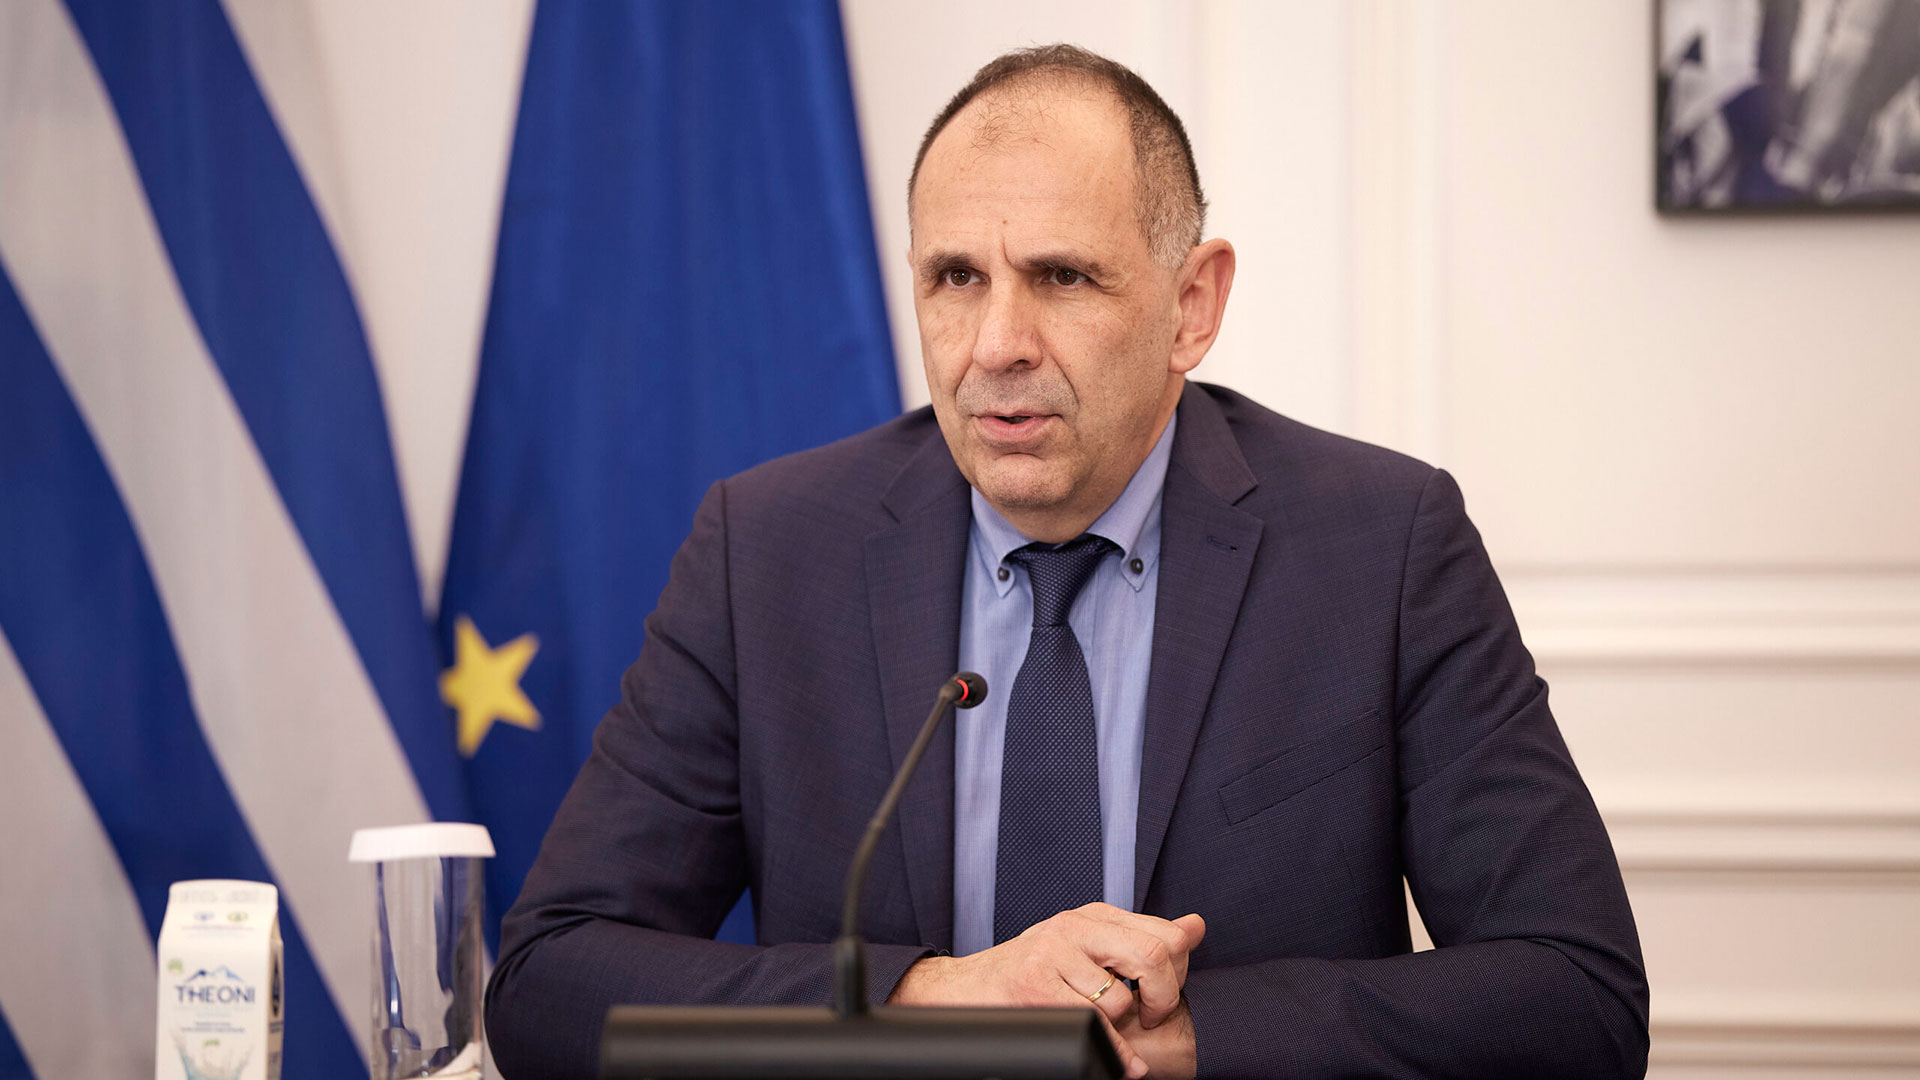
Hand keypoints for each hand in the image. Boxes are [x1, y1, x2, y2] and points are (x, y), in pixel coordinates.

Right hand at [888, 903, 1205, 1078]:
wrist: (966, 991)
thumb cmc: (1033, 974)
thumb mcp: (1090, 948)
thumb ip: (1142, 939)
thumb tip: (1196, 926)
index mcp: (1094, 915)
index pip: (1167, 935)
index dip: (1177, 975)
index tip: (1161, 997)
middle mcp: (1075, 925)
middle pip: (1154, 954)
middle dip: (1163, 998)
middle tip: (1150, 1018)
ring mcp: (1053, 952)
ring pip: (1121, 998)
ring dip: (1120, 1026)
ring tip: (1101, 1025)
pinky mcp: (1035, 984)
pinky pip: (1090, 1023)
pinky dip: (1108, 1048)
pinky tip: (1107, 1052)